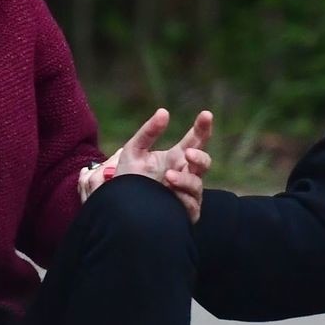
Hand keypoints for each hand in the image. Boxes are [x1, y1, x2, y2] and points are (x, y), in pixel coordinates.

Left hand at [93, 108, 214, 221]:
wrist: (118, 209)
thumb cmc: (127, 179)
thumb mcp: (133, 151)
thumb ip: (148, 132)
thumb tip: (164, 112)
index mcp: (176, 158)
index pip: (196, 140)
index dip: (203, 127)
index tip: (206, 114)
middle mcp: (185, 174)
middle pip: (204, 162)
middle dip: (200, 156)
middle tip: (188, 152)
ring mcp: (186, 194)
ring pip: (197, 185)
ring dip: (185, 179)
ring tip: (168, 177)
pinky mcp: (184, 213)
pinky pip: (191, 205)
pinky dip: (183, 198)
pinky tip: (171, 194)